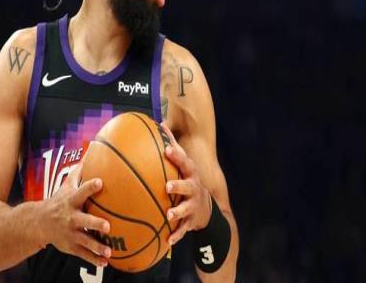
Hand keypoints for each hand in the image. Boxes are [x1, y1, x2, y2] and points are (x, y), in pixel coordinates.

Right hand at [40, 162, 110, 266]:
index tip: (101, 182)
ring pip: (84, 241)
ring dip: (96, 246)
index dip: (90, 186)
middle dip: (94, 223)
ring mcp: (70, 233)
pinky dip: (94, 259)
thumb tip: (92, 150)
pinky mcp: (71, 246)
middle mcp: (70, 218)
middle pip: (83, 220)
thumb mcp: (66, 185)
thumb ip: (79, 171)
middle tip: (108, 225)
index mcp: (71, 201)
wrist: (38, 224)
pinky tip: (105, 261)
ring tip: (109, 250)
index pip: (82, 191)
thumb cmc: (59, 200)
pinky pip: (83, 254)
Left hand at [162, 123, 211, 245]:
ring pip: (186, 209)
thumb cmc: (187, 181)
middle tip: (167, 186)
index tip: (166, 150)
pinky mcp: (191, 221)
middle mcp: (194, 189)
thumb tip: (159, 123)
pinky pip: (183, 229)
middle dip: (179, 185)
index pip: (184, 162)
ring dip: (178, 212)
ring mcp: (193, 205)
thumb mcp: (183, 164)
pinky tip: (167, 241)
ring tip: (169, 215)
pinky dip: (176, 235)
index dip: (177, 156)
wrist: (205, 209)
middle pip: (188, 186)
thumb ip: (172, 145)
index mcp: (190, 174)